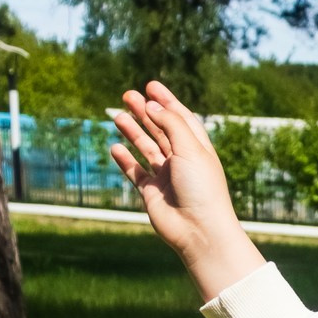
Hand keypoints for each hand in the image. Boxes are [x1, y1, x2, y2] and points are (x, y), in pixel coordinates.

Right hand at [109, 81, 267, 298]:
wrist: (199, 231)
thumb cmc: (202, 189)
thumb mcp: (190, 149)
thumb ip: (171, 124)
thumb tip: (152, 105)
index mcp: (198, 150)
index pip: (181, 119)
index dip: (167, 102)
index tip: (151, 85)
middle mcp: (183, 162)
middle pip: (161, 130)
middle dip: (145, 112)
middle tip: (127, 95)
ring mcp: (167, 177)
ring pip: (147, 148)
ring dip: (133, 132)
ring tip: (117, 115)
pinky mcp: (153, 193)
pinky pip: (135, 172)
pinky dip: (125, 159)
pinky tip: (114, 146)